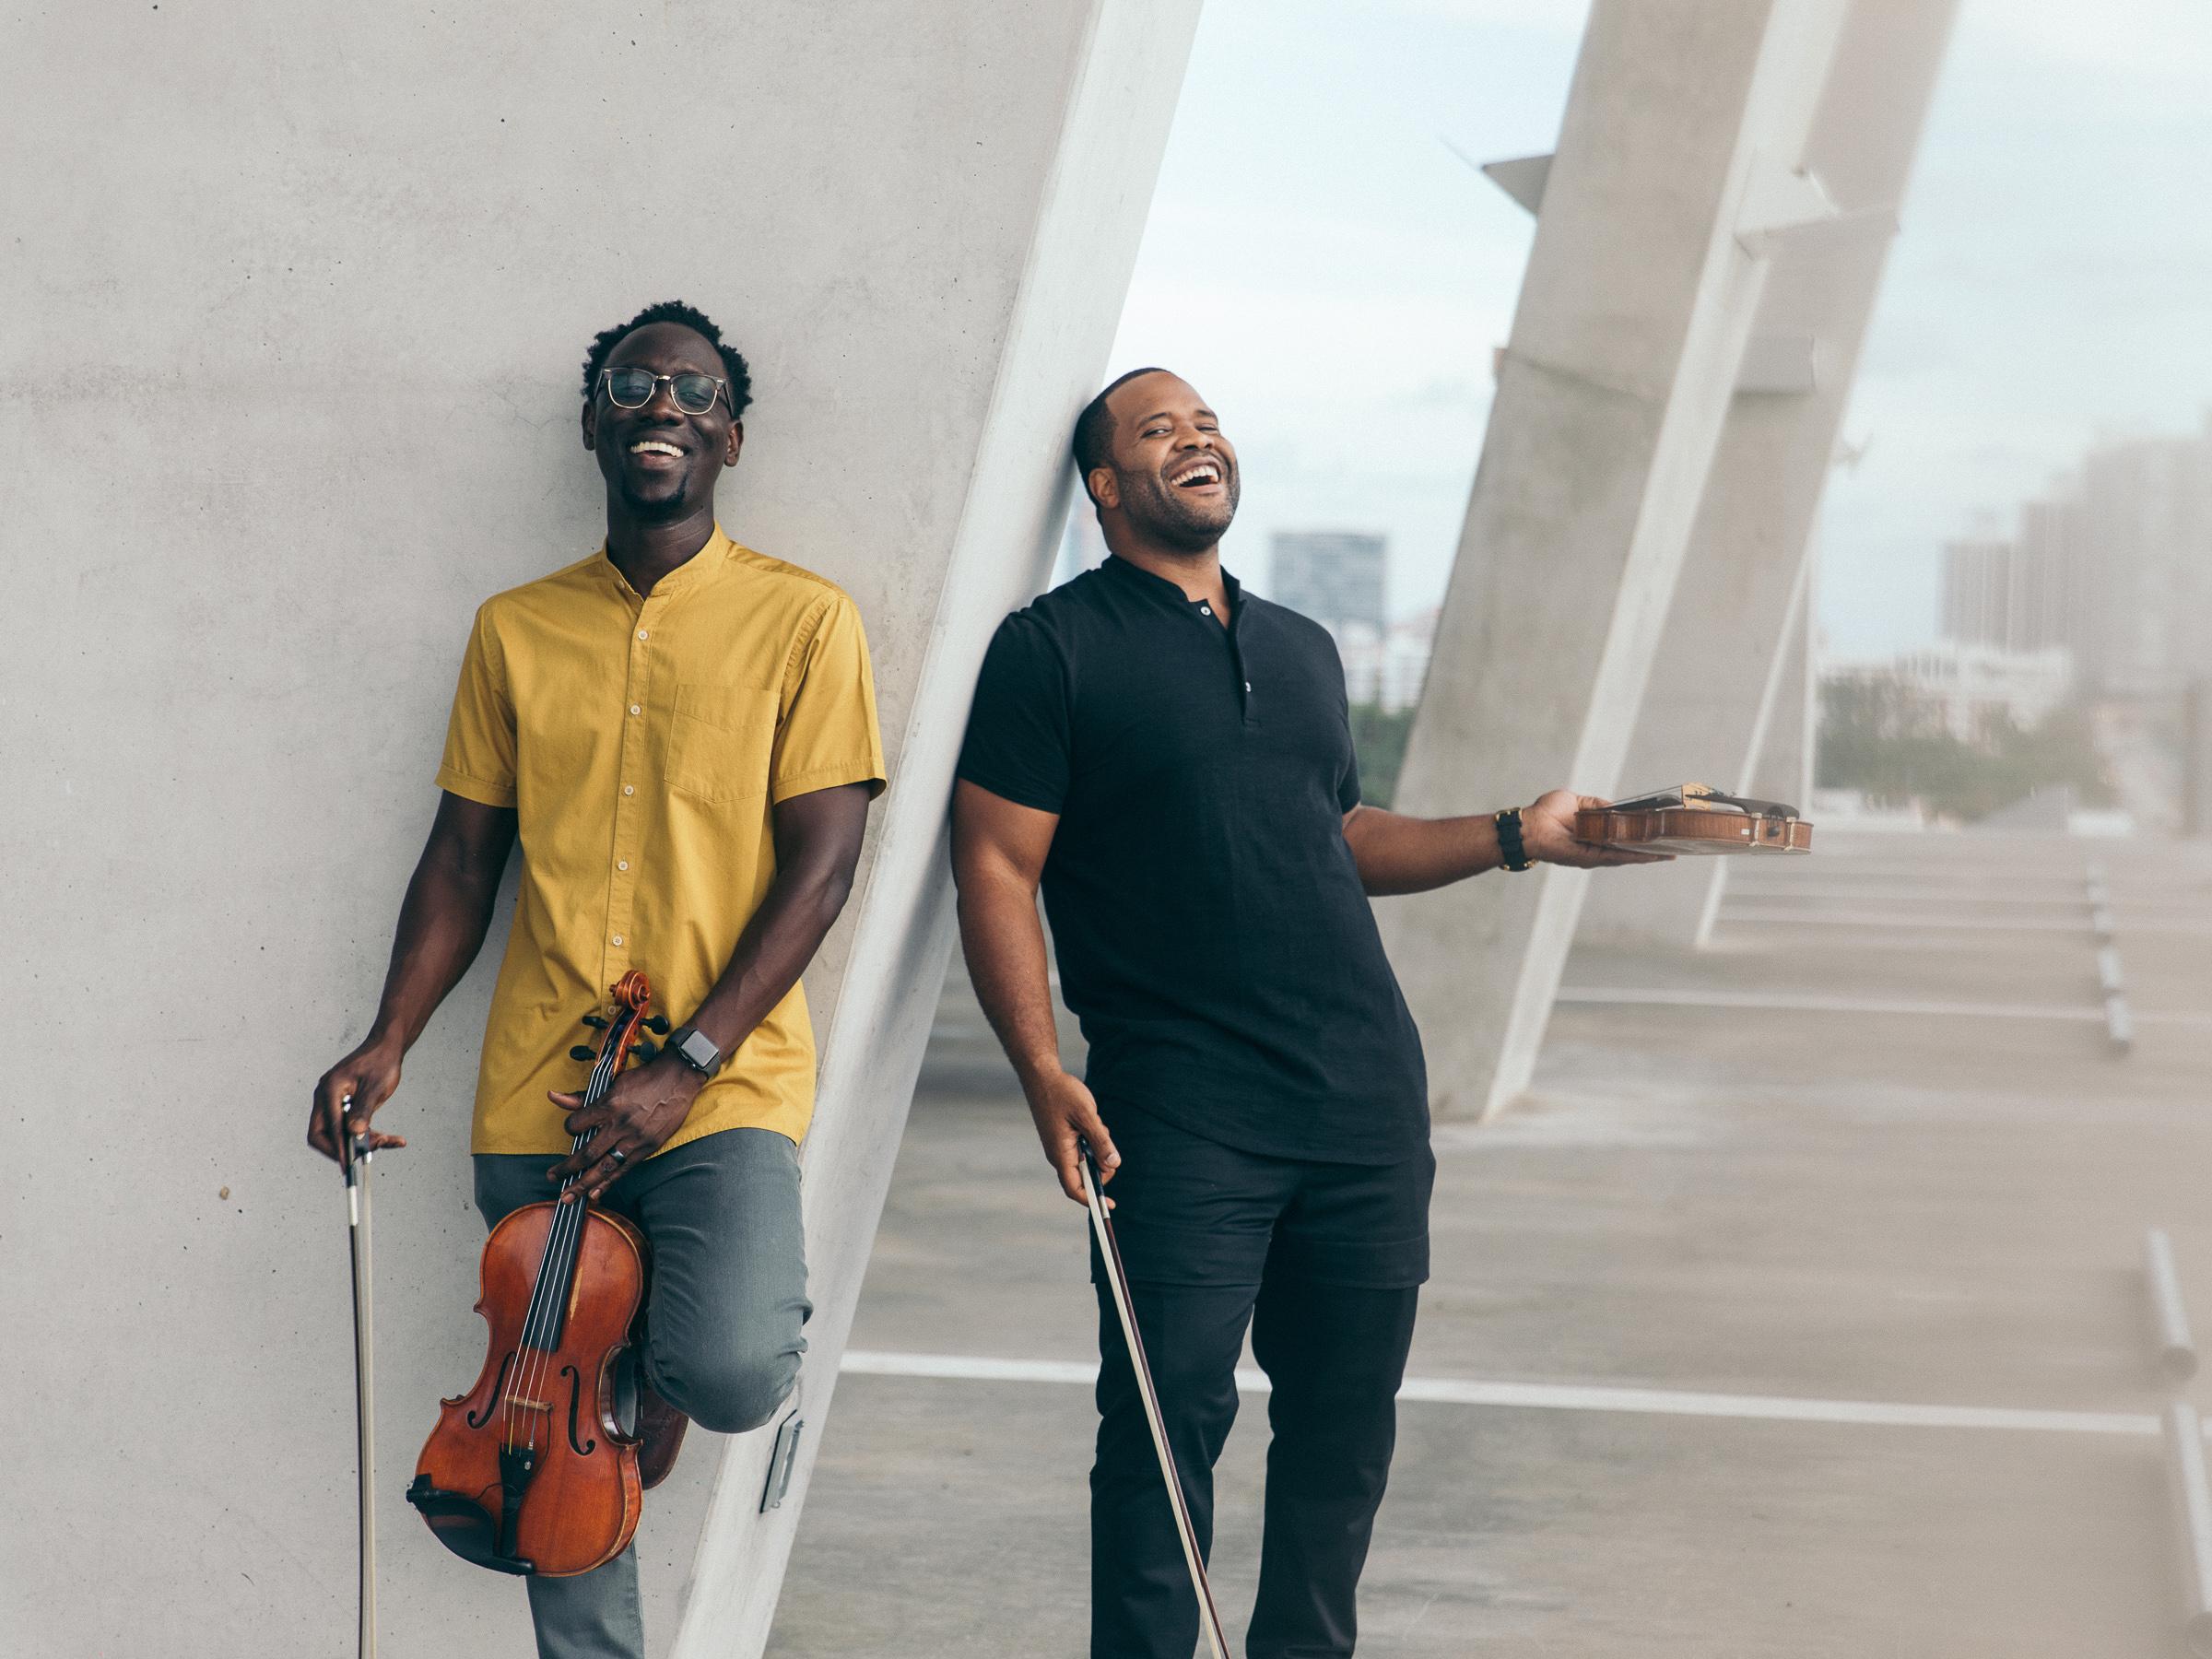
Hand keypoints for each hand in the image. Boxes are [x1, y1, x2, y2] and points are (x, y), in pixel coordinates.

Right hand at [310, 1036, 409, 1161]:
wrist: (387, 1048)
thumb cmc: (382, 1062)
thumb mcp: (376, 1087)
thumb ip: (364, 1109)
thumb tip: (354, 1133)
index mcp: (329, 1090)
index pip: (327, 1127)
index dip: (338, 1147)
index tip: (348, 1164)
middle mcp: (325, 1097)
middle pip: (322, 1134)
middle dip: (344, 1148)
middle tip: (369, 1152)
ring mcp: (332, 1102)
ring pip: (337, 1133)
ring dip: (360, 1142)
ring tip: (388, 1140)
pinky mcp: (343, 1106)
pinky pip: (348, 1127)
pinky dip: (366, 1135)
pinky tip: (389, 1138)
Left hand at [547, 1056, 703, 1201]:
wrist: (678, 1078)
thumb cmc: (644, 1078)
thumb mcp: (612, 1083)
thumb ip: (582, 1097)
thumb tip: (552, 1096)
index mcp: (608, 1105)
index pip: (577, 1124)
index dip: (569, 1128)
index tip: (571, 1129)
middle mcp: (619, 1125)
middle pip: (586, 1154)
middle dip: (566, 1169)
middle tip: (552, 1177)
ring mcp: (634, 1139)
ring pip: (603, 1168)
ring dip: (583, 1184)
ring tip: (568, 1197)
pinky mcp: (647, 1148)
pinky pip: (623, 1170)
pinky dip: (608, 1184)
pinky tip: (595, 1195)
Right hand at [1024, 1069, 1119, 1207]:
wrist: (1042, 1075)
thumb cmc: (1062, 1093)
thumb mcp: (1086, 1116)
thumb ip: (1101, 1141)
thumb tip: (1114, 1164)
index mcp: (1061, 1154)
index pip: (1075, 1189)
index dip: (1092, 1200)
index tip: (1110, 1206)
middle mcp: (1059, 1155)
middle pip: (1084, 1176)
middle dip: (1101, 1166)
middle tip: (1108, 1146)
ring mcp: (1060, 1146)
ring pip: (1086, 1160)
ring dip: (1097, 1148)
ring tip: (1095, 1124)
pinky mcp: (1063, 1138)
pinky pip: (1083, 1147)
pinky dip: (1093, 1139)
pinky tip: (1091, 1119)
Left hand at [1521, 789, 1672, 867]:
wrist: (1530, 825)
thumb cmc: (1547, 812)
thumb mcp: (1577, 801)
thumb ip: (1598, 805)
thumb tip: (1619, 808)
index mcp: (1594, 832)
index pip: (1622, 834)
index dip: (1640, 833)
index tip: (1660, 831)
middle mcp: (1596, 846)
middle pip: (1630, 849)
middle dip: (1652, 849)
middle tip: (1675, 849)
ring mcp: (1594, 854)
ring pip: (1627, 855)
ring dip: (1649, 855)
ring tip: (1670, 854)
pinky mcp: (1590, 858)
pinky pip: (1616, 856)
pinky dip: (1634, 856)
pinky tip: (1651, 856)